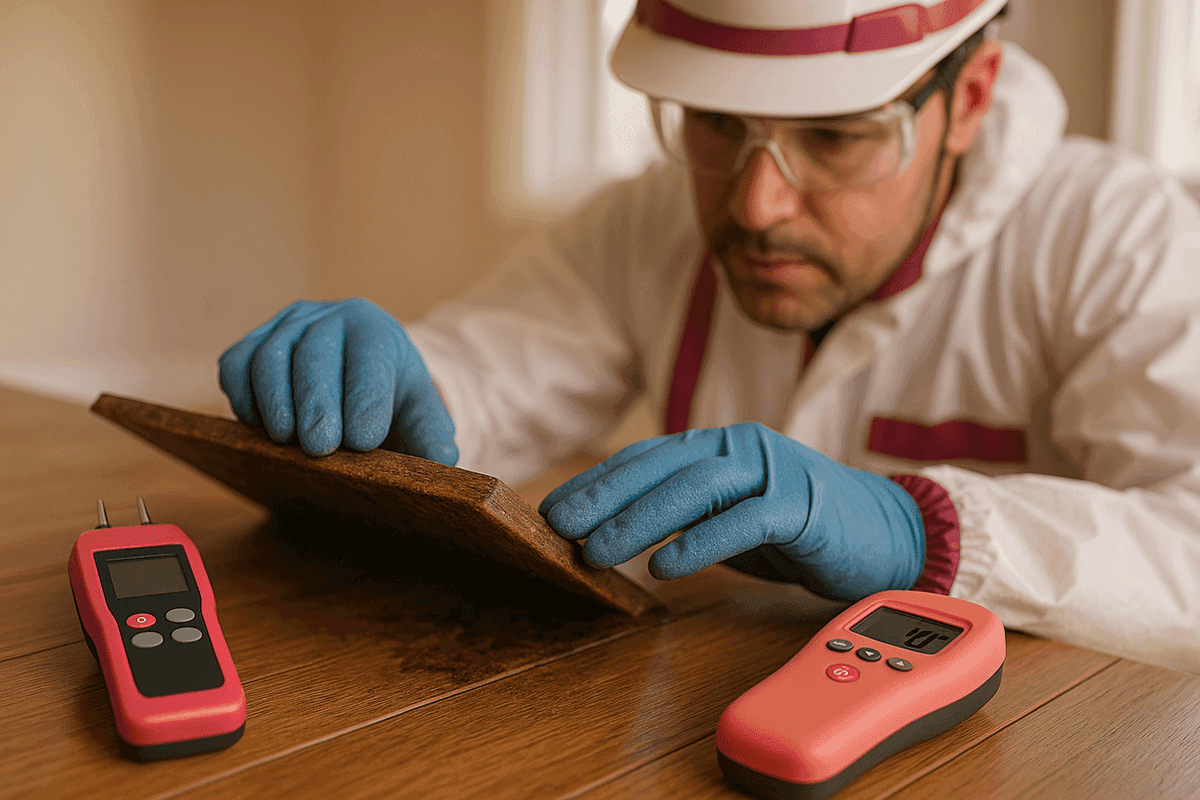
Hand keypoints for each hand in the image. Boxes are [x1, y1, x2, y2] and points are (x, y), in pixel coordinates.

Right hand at [218, 298, 457, 462]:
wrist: (357, 369)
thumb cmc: (388, 392)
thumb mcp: (417, 408)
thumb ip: (431, 432)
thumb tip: (442, 461)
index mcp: (374, 328)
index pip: (367, 359)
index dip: (364, 400)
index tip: (363, 441)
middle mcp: (328, 317)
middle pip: (314, 356)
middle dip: (316, 404)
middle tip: (319, 448)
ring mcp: (285, 326)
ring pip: (269, 358)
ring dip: (274, 402)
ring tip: (286, 440)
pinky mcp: (251, 342)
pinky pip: (236, 364)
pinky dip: (242, 396)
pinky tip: (260, 427)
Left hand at [538, 422, 923, 600]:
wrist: (885, 533)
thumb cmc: (797, 528)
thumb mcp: (727, 518)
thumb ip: (683, 515)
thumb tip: (613, 532)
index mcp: (719, 446)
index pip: (645, 458)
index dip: (597, 481)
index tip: (554, 508)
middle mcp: (741, 448)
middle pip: (660, 466)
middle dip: (603, 496)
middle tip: (559, 528)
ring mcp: (773, 471)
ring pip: (694, 488)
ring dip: (639, 520)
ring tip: (598, 552)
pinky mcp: (802, 505)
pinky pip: (743, 521)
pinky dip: (700, 543)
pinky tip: (665, 568)